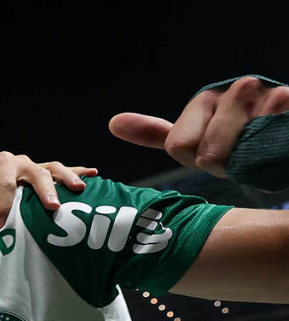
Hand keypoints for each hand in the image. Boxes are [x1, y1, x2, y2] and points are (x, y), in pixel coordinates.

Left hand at [0, 152, 97, 231]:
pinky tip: (93, 174)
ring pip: (52, 169)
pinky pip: (60, 171)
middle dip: (45, 190)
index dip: (3, 205)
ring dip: (67, 178)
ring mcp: (32, 167)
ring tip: (79, 189)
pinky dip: (77, 171)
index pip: (5, 184)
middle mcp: (19, 162)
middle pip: (36, 173)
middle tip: (53, 206)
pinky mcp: (40, 175)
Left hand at [110, 75, 288, 177]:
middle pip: (206, 154)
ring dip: (247, 165)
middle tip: (242, 152)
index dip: (199, 161)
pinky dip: (267, 159)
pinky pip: (262, 151)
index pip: (178, 146)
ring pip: (233, 155)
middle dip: (224, 165)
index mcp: (205, 100)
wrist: (286, 138)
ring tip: (260, 147)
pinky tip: (275, 142)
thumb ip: (158, 134)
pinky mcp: (287, 103)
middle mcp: (234, 90)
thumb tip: (113, 123)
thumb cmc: (241, 144)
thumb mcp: (197, 141)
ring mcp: (265, 96)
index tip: (216, 153)